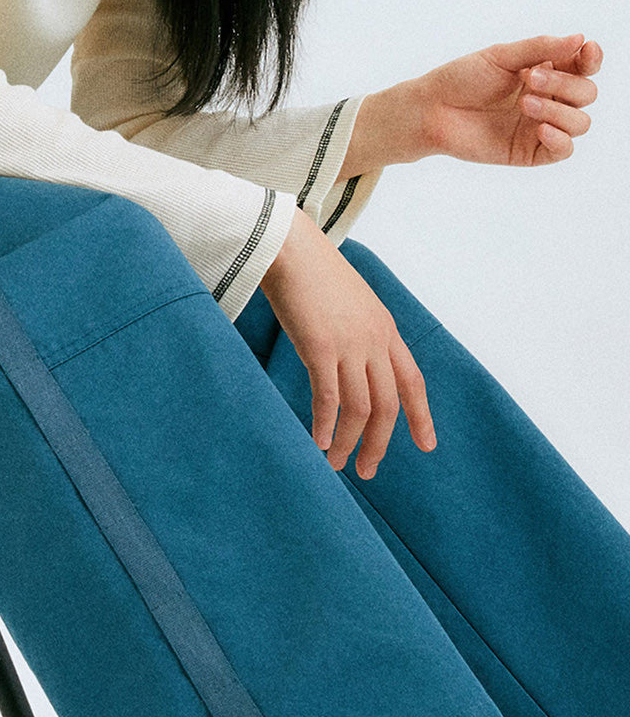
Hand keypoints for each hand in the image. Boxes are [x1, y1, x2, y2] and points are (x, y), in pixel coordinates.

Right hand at [259, 209, 435, 479]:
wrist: (290, 246)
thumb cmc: (310, 273)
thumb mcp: (347, 304)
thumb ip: (355, 332)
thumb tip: (346, 358)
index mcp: (385, 329)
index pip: (413, 381)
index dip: (421, 416)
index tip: (427, 445)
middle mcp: (375, 340)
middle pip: (388, 404)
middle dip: (379, 443)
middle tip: (366, 470)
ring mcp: (350, 344)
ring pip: (360, 407)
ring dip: (348, 441)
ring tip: (336, 464)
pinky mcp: (320, 347)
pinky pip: (328, 397)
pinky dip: (325, 424)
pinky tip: (318, 443)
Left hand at [415, 32, 602, 165]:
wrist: (432, 110)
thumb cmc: (463, 79)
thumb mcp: (502, 56)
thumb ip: (541, 48)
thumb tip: (580, 40)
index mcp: (546, 71)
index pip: (584, 67)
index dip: (592, 59)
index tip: (586, 51)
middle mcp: (548, 99)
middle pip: (586, 94)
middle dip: (565, 85)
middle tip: (529, 80)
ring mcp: (540, 126)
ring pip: (580, 123)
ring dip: (559, 110)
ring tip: (524, 102)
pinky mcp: (528, 152)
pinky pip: (562, 151)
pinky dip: (560, 139)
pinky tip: (541, 129)